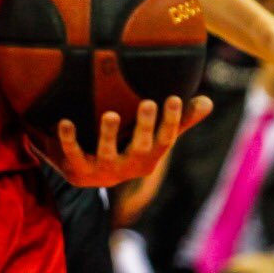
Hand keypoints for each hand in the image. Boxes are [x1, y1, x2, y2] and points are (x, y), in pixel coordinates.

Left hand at [35, 96, 212, 187]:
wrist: (90, 174)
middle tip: (147, 102)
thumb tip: (208, 102)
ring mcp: (103, 170)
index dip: (171, 121)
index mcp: (149, 157)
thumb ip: (180, 121)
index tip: (174, 98)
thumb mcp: (154, 137)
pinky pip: (73, 154)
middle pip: (140, 148)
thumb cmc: (128, 148)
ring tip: (110, 114)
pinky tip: (64, 121)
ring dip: (108, 134)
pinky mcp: (78, 170)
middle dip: (144, 126)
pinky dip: (68, 139)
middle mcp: (129, 166)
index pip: (165, 140)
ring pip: (107, 153)